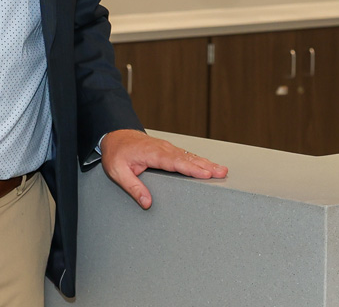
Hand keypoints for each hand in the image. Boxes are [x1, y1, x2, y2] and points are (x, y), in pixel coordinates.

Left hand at [99, 130, 227, 208]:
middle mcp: (163, 149)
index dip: (192, 169)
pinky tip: (207, 165)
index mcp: (153, 154)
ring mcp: (167, 148)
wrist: (115, 135)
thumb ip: (133, 187)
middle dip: (207, 165)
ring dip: (206, 163)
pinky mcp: (168, 149)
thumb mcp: (118, 172)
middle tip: (222, 172)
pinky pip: (186, 155)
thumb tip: (147, 203)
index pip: (176, 163)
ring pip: (189, 156)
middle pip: (188, 158)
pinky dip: (198, 160)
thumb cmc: (116, 153)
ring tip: (221, 170)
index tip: (206, 174)